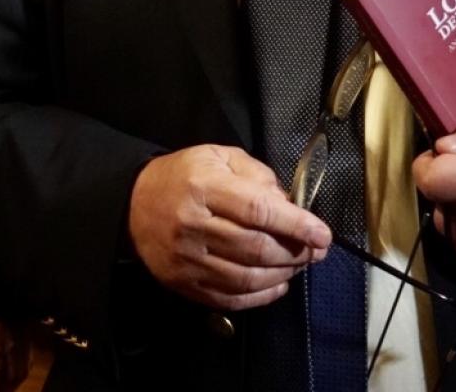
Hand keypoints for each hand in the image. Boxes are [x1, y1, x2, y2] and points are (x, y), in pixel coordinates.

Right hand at [127, 145, 328, 311]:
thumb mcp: (217, 157)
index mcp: (202, 186)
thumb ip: (256, 174)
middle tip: (316, 249)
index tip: (322, 234)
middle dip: (295, 252)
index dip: (296, 224)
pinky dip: (262, 296)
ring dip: (283, 274)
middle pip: (256, 247)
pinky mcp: (185, 283)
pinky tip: (278, 284)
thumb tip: (288, 203)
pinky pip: (231, 298)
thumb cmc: (182, 177)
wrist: (133, 204)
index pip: (257, 210)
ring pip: (246, 277)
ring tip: (298, 264)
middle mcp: (193, 224)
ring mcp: (187, 259)